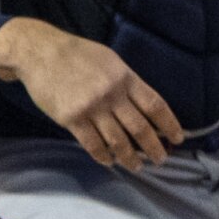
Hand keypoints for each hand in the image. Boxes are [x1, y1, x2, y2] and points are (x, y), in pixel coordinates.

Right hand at [0, 17, 184, 169]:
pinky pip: (92, 144)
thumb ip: (127, 82)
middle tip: (161, 159)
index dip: (169, 124)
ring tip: (137, 166)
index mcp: (125, 77)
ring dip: (130, 157)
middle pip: (140, 127)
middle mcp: (112, 94)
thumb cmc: (78, 54)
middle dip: (154, 147)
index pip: (155, 104)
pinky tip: (110, 161)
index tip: (178, 138)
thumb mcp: (110, 60)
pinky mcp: (72, 119)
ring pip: (118, 141)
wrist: (41, 53)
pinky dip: (104, 156)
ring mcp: (92, 108)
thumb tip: (144, 106)